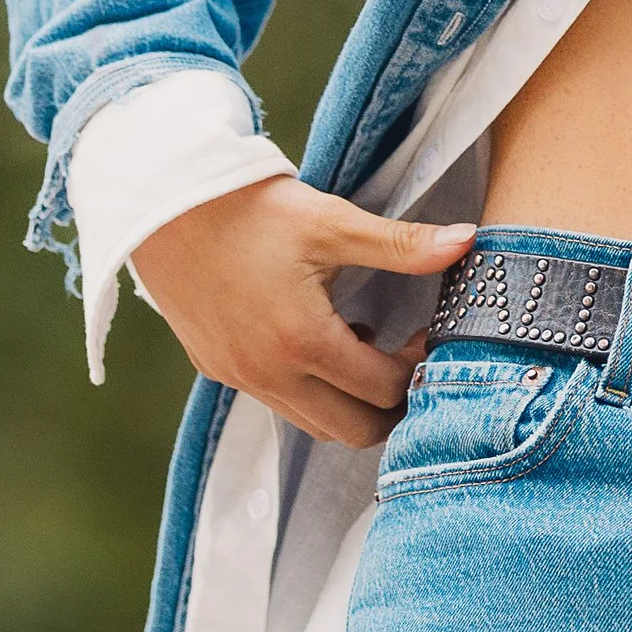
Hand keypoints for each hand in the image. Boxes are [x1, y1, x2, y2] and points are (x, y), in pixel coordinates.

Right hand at [132, 180, 474, 446]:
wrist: (162, 201)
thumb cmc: (251, 208)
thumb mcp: (332, 223)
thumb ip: (402, 245)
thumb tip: (469, 242)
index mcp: (303, 343)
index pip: (384, 391)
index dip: (417, 368)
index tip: (424, 334)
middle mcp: (269, 375)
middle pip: (354, 431)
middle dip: (390, 404)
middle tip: (403, 358)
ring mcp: (239, 378)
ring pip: (314, 425)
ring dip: (348, 401)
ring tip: (360, 347)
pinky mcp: (216, 368)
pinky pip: (278, 404)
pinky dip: (309, 391)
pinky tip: (315, 342)